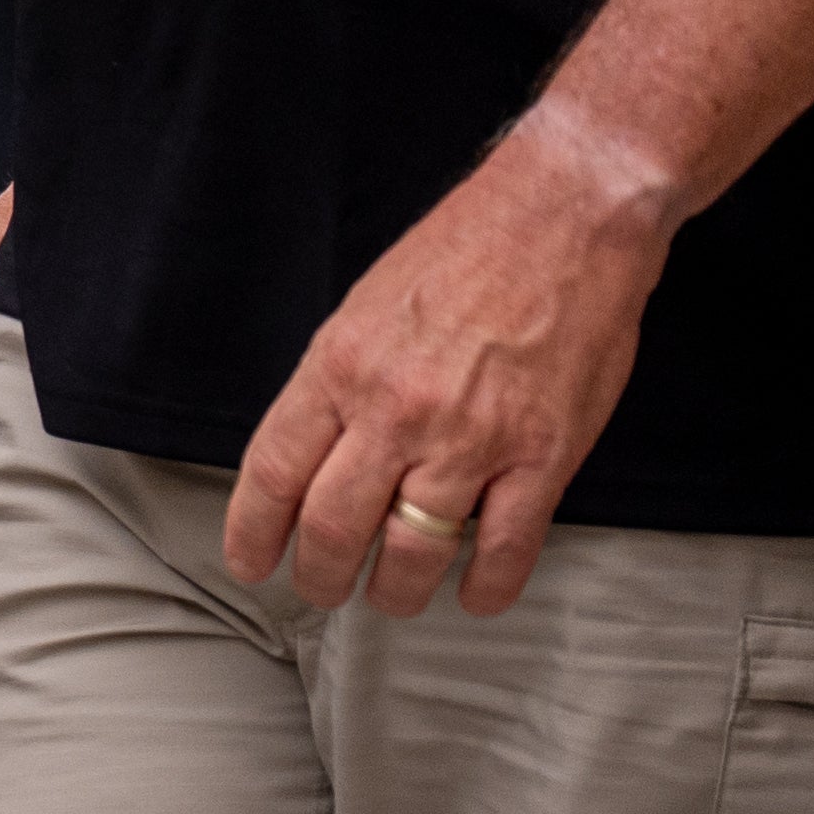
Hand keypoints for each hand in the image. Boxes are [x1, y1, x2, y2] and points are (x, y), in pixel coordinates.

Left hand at [225, 112, 670, 620]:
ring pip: (414, 551)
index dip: (253, 531)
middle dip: (320, 575)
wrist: (563, 218)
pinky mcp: (543, 457)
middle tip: (323, 588)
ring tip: (393, 595)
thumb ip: (337, 383)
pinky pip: (505, 548)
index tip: (251, 563)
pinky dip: (486, 587)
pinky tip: (473, 595)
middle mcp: (396, 410)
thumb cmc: (462, 253)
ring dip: (396, 590)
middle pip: (334, 526)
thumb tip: (311, 455)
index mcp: (340, 366)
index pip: (274, 471)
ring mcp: (471, 439)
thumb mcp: (364, 307)